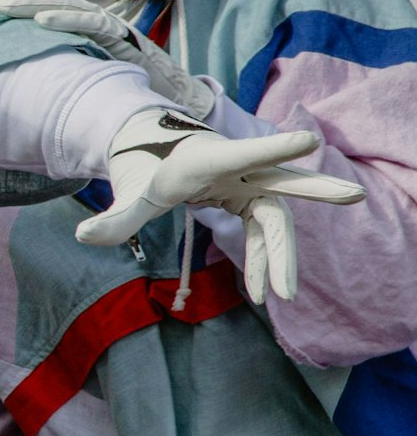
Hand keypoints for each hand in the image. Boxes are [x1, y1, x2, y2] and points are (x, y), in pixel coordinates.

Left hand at [0, 0, 214, 117]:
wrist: (174, 102)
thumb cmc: (126, 89)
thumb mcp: (81, 70)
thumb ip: (57, 58)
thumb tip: (16, 63)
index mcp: (79, 24)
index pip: (34, 1)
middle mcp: (91, 19)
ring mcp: (108, 26)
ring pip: (62, 5)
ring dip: (27, 1)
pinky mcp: (124, 39)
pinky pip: (92, 25)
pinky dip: (67, 18)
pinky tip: (40, 17)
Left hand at [76, 109, 364, 302]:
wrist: (151, 151)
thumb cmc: (143, 167)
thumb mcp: (130, 193)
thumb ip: (113, 218)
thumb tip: (83, 236)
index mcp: (205, 159)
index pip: (242, 152)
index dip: (272, 147)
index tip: (307, 139)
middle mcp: (235, 167)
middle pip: (279, 181)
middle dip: (315, 188)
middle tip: (351, 195)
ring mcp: (247, 182)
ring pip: (276, 217)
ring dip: (278, 255)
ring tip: (275, 296)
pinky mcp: (248, 198)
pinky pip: (263, 232)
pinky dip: (263, 260)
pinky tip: (260, 291)